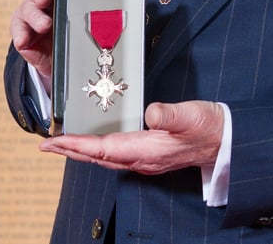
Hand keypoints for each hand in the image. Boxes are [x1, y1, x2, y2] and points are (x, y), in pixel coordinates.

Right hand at [9, 0, 101, 90]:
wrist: (61, 47)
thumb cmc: (70, 18)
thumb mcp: (80, 5)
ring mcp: (29, 12)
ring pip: (29, 11)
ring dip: (36, 18)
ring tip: (45, 26)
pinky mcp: (20, 30)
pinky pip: (19, 32)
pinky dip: (21, 36)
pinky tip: (23, 41)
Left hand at [38, 100, 224, 173]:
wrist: (225, 141)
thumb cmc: (208, 128)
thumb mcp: (191, 116)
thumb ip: (170, 115)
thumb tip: (151, 113)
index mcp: (147, 150)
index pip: (103, 150)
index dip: (76, 146)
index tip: (54, 142)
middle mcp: (142, 159)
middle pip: (97, 158)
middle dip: (71, 151)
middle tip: (47, 144)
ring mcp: (146, 159)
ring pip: (105, 159)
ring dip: (82, 152)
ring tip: (63, 144)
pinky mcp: (151, 154)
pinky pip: (116, 155)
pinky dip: (98, 150)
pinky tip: (96, 145)